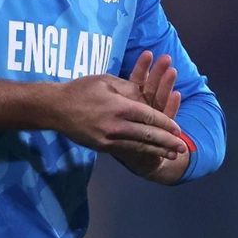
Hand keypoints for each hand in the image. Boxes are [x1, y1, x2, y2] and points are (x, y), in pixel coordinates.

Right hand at [52, 63, 186, 160]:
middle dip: (167, 142)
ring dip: (158, 151)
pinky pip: (126, 150)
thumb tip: (144, 94)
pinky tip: (152, 155)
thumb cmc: (81, 90)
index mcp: (119, 107)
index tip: (178, 129)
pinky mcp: (101, 147)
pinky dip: (141, 153)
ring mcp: (108, 139)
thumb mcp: (106, 81)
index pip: (149, 117)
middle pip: (148, 135)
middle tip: (183, 147)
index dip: (166, 123)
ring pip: (139, 147)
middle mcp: (116, 125)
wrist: (55, 109)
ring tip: (173, 155)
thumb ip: (128, 88)